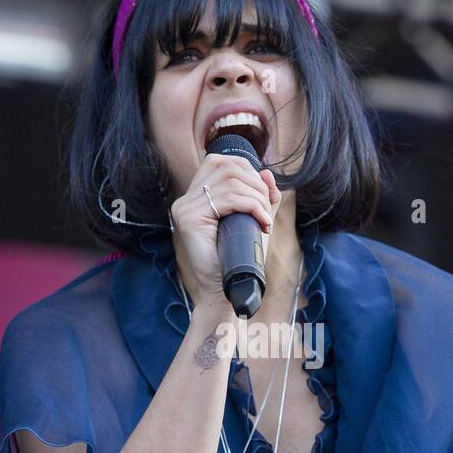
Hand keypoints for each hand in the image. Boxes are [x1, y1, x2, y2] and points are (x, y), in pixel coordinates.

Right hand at [169, 155, 280, 307]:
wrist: (227, 290)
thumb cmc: (239, 258)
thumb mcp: (254, 221)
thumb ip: (261, 198)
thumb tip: (267, 172)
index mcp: (195, 198)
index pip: (218, 162)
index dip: (245, 167)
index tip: (261, 192)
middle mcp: (185, 200)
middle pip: (227, 167)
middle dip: (256, 184)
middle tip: (266, 210)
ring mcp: (184, 209)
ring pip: (230, 182)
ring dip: (257, 198)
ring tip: (265, 219)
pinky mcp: (189, 220)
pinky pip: (228, 199)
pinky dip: (252, 207)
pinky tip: (261, 222)